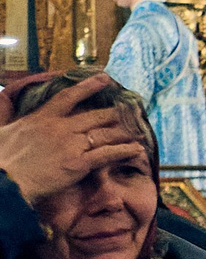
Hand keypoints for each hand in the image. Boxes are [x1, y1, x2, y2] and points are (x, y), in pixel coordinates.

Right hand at [0, 73, 149, 201]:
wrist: (2, 181)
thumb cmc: (1, 159)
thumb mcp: (1, 130)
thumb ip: (7, 116)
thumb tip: (3, 102)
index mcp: (41, 118)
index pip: (68, 97)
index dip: (88, 86)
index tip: (104, 78)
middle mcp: (59, 128)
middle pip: (95, 116)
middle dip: (115, 114)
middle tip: (131, 112)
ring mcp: (70, 145)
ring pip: (105, 133)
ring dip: (124, 132)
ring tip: (138, 131)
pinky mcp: (77, 163)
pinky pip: (106, 154)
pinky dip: (124, 151)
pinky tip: (137, 149)